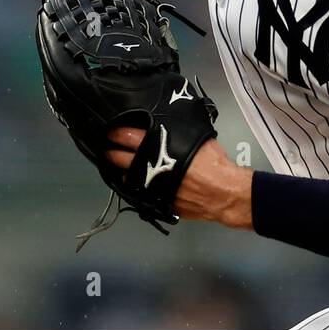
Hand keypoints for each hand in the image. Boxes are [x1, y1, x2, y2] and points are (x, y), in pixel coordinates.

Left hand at [106, 128, 253, 229]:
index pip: (129, 137)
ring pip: (128, 178)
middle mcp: (150, 167)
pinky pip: (142, 192)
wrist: (222, 193)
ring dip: (123, 171)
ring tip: (119, 166)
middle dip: (111, 152)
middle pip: (121, 159)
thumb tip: (173, 128)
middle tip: (106, 148)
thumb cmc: (213, 163)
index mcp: (158, 147)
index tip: (111, 131)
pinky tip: (138, 183)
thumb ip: (180, 133)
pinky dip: (139, 186)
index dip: (118, 133)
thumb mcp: (197, 138)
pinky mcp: (157, 201)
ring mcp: (151, 187)